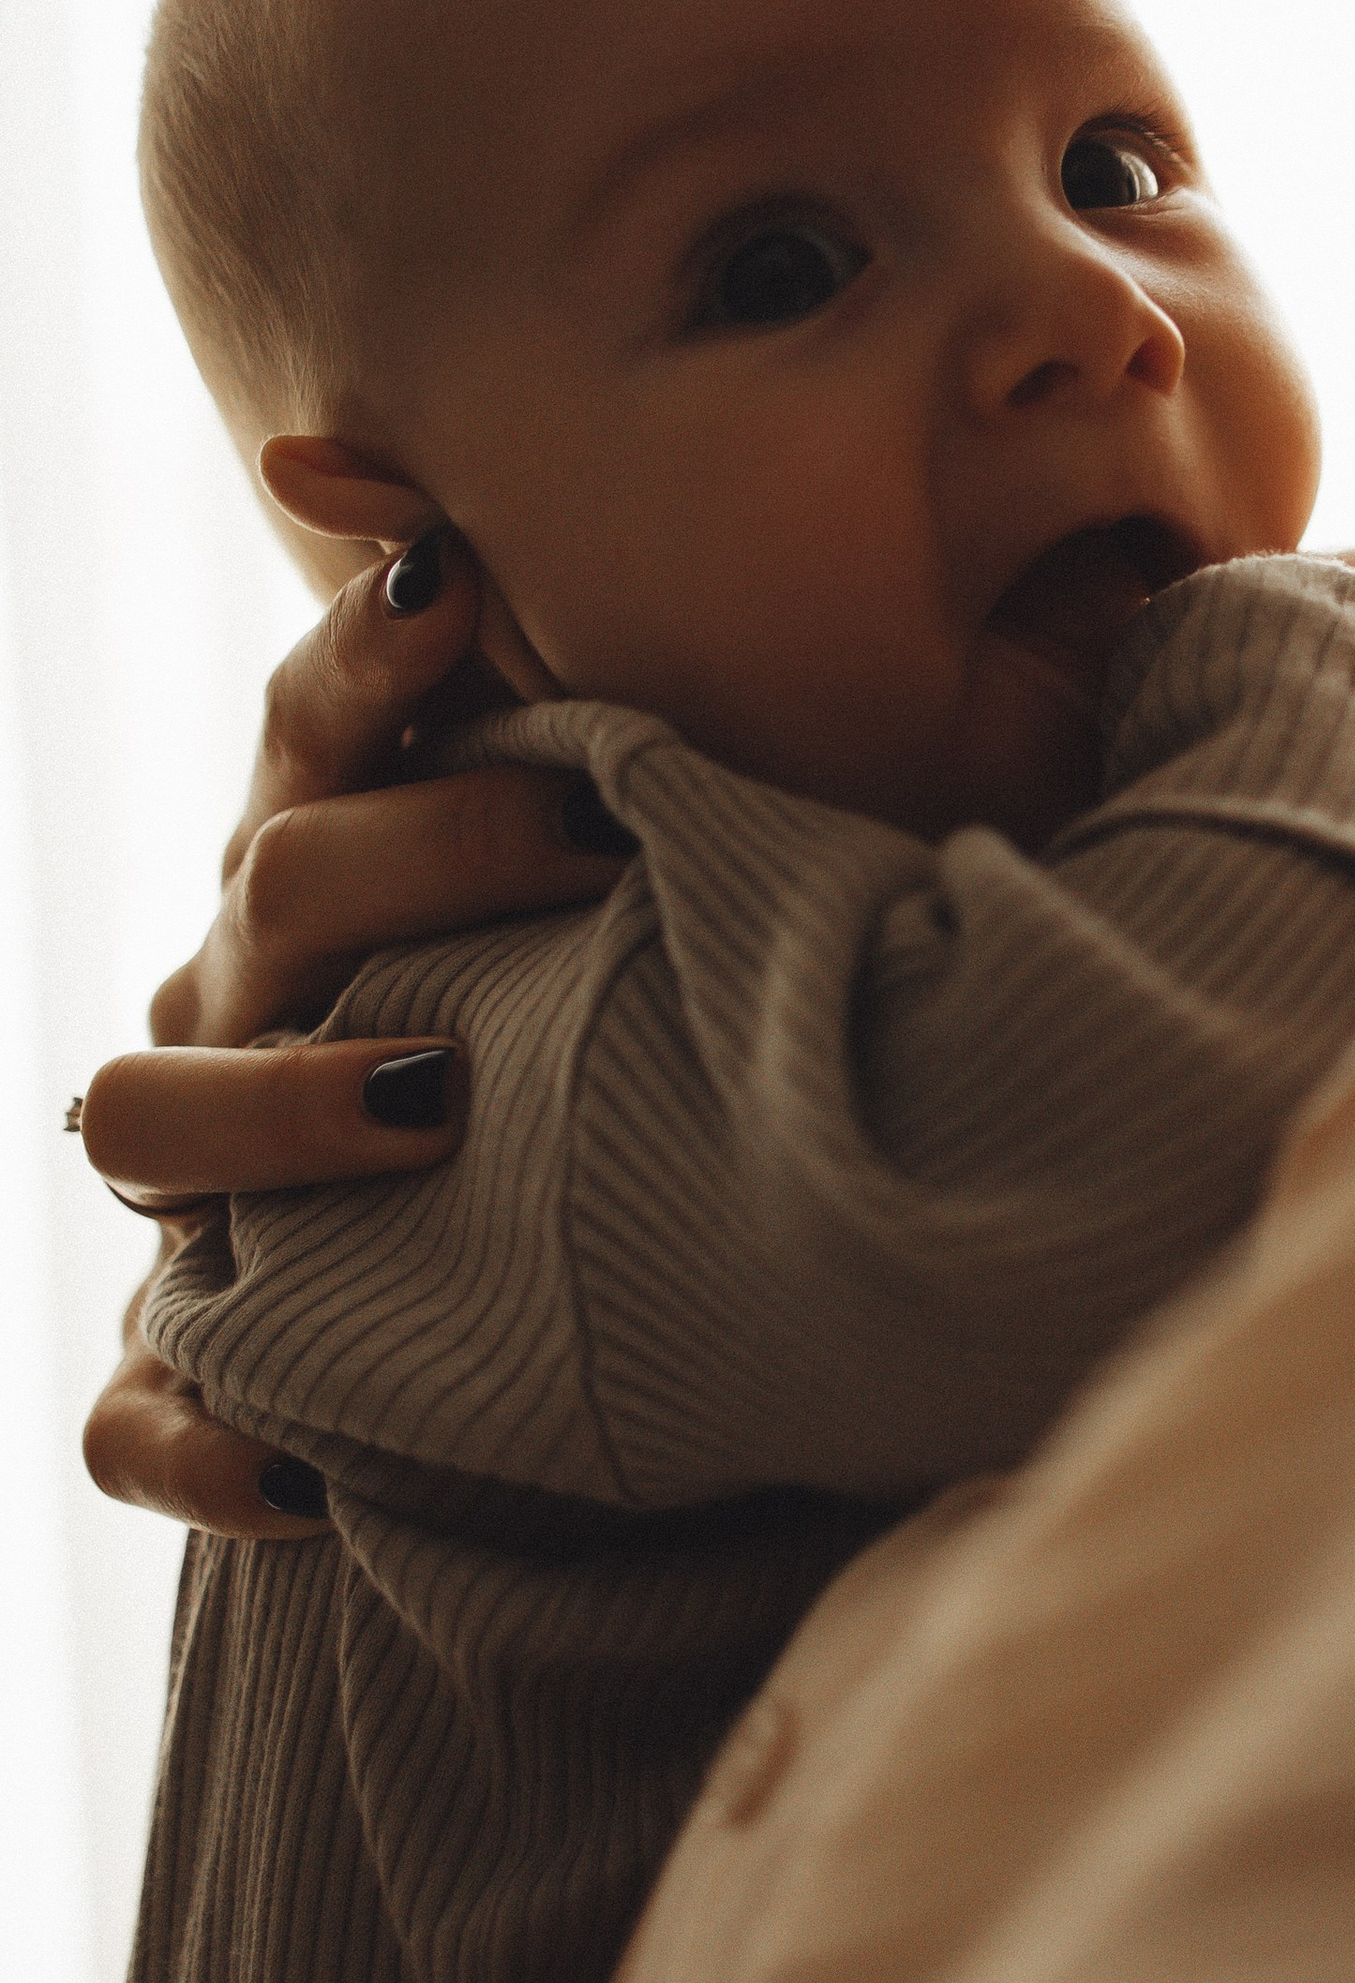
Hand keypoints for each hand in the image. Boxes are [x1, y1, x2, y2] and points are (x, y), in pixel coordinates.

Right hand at [75, 535, 634, 1533]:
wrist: (553, 1256)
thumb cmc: (585, 1004)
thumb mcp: (586, 851)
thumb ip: (521, 698)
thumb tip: (396, 506)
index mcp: (322, 863)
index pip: (311, 728)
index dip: (369, 657)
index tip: (467, 590)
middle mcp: (239, 998)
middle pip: (271, 891)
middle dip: (419, 853)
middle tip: (592, 837)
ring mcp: (199, 1180)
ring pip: (149, 1124)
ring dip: (281, 1103)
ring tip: (435, 1099)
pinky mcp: (196, 1361)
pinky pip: (134, 1419)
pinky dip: (201, 1444)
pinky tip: (315, 1475)